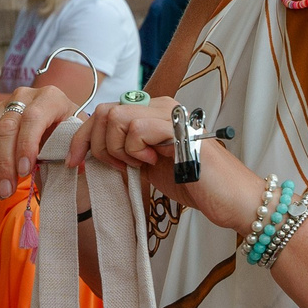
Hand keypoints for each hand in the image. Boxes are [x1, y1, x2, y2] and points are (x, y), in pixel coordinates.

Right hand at [0, 83, 75, 188]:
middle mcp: (23, 97)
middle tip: (8, 189)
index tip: (24, 171)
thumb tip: (71, 164)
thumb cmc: (66, 132)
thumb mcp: (76, 137)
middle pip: (6, 128)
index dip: (26, 145)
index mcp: (49, 97)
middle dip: (4, 163)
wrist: (55, 123)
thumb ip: (74, 148)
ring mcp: (2, 106)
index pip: (32, 118)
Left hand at [68, 95, 272, 236]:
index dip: (82, 137)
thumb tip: (90, 152)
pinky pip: (136, 130)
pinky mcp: (177, 128)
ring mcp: (171, 115)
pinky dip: (135, 152)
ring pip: (116, 118)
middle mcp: (162, 106)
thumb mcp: (149, 168)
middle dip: (98, 145)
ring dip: (118, 150)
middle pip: (104, 111)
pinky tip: (154, 163)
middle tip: (120, 167)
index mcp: (154, 113)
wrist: (233, 201)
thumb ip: (125, 154)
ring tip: (141, 165)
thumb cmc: (195, 186)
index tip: (74, 162)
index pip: (104, 112)